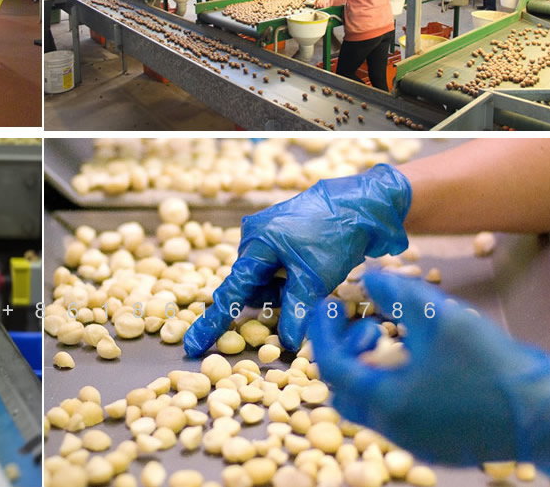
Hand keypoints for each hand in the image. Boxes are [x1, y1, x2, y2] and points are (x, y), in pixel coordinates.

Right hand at [183, 163, 410, 354]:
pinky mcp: (279, 234)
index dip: (212, 322)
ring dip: (283, 291)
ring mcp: (265, 233)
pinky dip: (289, 278)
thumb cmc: (333, 236)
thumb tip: (286, 342)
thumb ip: (296, 311)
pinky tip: (310, 272)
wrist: (358, 204)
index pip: (231, 292)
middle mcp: (253, 237)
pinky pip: (275, 267)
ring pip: (265, 279)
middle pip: (250, 286)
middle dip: (272, 299)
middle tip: (301, 296)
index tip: (191, 345)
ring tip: (312, 282)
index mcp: (255, 245)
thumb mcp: (316, 279)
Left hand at [311, 271, 549, 476]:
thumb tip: (367, 278)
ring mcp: (418, 443)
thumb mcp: (436, 314)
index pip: (331, 366)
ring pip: (369, 405)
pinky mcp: (437, 445)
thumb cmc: (490, 364)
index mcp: (388, 402)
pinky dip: (389, 386)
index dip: (324, 331)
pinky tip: (413, 361)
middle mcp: (397, 430)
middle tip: (362, 323)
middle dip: (342, 351)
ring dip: (366, 368)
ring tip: (388, 337)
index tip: (329, 305)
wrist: (544, 411)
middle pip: (343, 391)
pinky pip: (395, 417)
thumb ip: (394, 291)